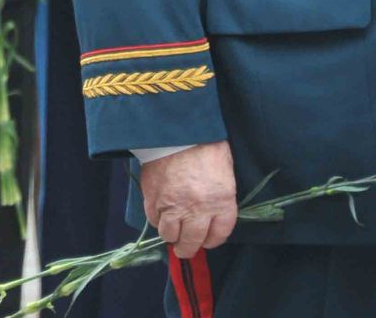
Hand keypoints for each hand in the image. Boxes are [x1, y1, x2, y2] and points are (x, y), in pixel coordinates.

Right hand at [138, 141, 237, 258]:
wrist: (176, 127)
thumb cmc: (205, 144)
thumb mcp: (224, 172)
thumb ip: (219, 197)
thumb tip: (209, 213)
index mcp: (220, 201)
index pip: (218, 235)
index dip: (212, 240)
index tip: (207, 239)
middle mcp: (197, 208)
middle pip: (192, 241)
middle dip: (189, 248)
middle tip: (185, 248)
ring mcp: (172, 204)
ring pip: (169, 234)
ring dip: (171, 236)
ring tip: (171, 232)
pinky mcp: (151, 196)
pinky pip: (153, 218)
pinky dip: (156, 219)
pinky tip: (160, 213)